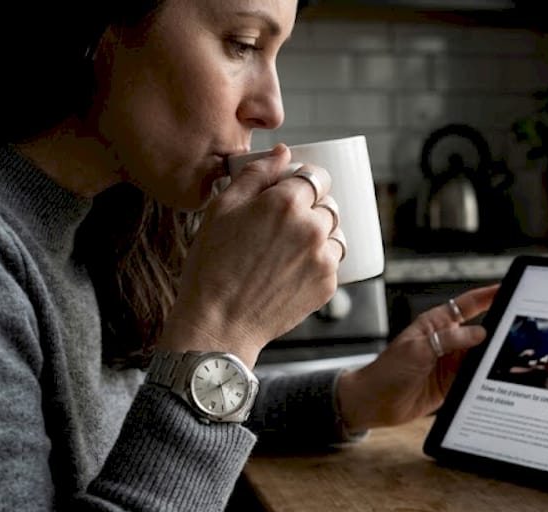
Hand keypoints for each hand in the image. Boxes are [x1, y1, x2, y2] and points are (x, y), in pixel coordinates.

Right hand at [156, 145, 344, 365]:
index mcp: (286, 202)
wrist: (220, 322)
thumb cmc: (212, 265)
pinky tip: (290, 270)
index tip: (294, 190)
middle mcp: (312, 227)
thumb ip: (255, 175)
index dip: (305, 181)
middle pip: (328, 204)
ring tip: (289, 249)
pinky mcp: (329, 284)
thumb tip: (283, 153)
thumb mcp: (221, 209)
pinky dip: (318, 261)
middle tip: (284, 224)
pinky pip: (332, 262)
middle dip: (312, 208)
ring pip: (335, 233)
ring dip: (320, 235)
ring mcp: (324, 258)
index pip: (316, 176)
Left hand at [337, 284, 498, 431]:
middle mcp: (448, 341)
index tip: (508, 289)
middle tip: (520, 327)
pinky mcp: (454, 383)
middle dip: (499, 327)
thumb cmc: (387, 370)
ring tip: (512, 353)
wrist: (374, 403)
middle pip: (481, 330)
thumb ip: (449, 339)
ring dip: (494, 355)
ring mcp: (452, 363)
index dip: (489, 296)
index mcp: (437, 323)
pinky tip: (497, 376)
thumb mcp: (417, 349)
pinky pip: (476, 377)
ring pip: (481, 355)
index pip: (468, 304)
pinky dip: (487, 376)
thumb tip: (480, 333)